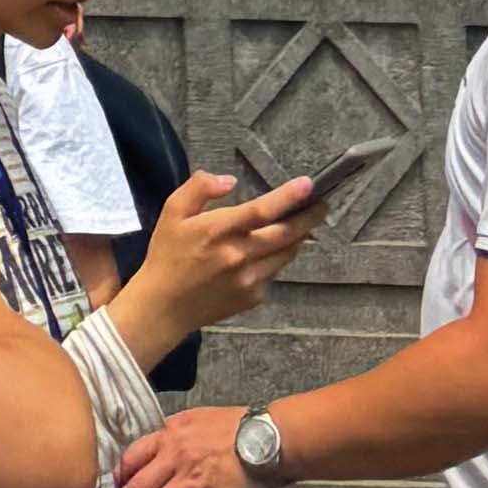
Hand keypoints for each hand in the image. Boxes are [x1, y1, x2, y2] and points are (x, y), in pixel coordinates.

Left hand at [116, 406, 263, 487]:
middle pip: (138, 486)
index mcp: (170, 433)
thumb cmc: (241, 427)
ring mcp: (188, 479)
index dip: (120, 478)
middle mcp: (174, 456)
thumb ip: (178, 430)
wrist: (268, 438)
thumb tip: (165, 439)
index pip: (132, 456)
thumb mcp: (200, 417)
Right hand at [133, 168, 319, 338]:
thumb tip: (229, 180)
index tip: (308, 185)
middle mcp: (240, 255)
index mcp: (219, 230)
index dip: (288, 197)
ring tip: (304, 225)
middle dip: (309, 217)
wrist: (164, 306)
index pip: (262, 210)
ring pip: (285, 255)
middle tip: (323, 205)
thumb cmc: (167, 254)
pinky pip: (273, 273)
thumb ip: (199, 188)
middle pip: (286, 234)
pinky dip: (277, 259)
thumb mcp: (173, 211)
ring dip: (297, 238)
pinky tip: (270, 252)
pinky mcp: (253, 297)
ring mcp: (249, 280)